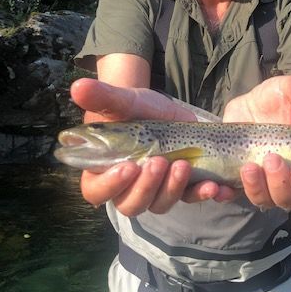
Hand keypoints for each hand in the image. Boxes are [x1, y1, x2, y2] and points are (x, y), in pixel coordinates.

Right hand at [70, 78, 236, 214]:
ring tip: (183, 165)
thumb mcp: (124, 101)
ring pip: (160, 204)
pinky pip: (189, 198)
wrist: (168, 108)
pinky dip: (201, 194)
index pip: (96, 191)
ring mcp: (155, 190)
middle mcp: (127, 186)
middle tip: (158, 162)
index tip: (127, 167)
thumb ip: (102, 98)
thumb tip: (77, 87)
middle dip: (146, 187)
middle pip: (131, 204)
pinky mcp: (181, 187)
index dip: (110, 185)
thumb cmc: (138, 108)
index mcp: (103, 169)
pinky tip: (213, 186)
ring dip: (172, 189)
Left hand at [223, 73, 290, 209]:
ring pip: (263, 199)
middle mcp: (288, 181)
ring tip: (248, 168)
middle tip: (271, 159)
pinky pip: (232, 194)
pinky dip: (225, 194)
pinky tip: (217, 188)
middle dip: (280, 183)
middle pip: (288, 198)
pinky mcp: (239, 179)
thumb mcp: (290, 91)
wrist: (259, 106)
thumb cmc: (284, 101)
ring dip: (256, 188)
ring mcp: (264, 183)